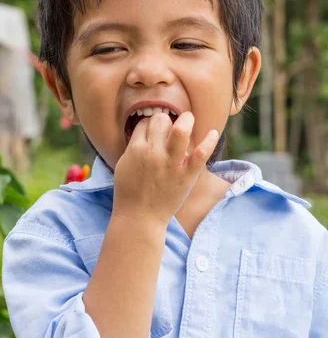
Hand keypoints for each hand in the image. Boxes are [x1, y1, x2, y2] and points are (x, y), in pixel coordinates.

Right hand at [113, 111, 218, 225]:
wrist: (139, 217)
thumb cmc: (129, 191)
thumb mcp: (124, 163)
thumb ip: (135, 145)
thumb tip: (147, 129)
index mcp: (136, 149)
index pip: (146, 122)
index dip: (151, 123)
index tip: (154, 130)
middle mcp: (153, 153)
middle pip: (161, 120)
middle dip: (165, 120)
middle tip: (169, 128)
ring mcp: (171, 164)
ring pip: (180, 130)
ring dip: (186, 120)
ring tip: (189, 119)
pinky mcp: (186, 176)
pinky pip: (201, 154)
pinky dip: (209, 142)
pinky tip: (213, 133)